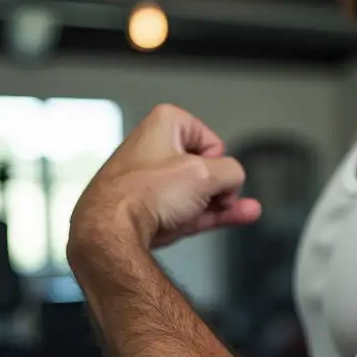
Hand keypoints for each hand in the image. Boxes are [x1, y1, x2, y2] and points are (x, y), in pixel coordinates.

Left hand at [69, 104, 262, 253]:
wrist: (112, 231)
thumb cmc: (143, 195)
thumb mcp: (205, 174)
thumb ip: (231, 172)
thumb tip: (231, 184)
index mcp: (163, 125)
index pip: (212, 139)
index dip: (218, 159)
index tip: (210, 173)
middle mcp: (154, 149)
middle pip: (206, 166)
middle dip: (219, 184)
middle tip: (220, 196)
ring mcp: (153, 182)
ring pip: (199, 191)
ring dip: (222, 201)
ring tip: (245, 209)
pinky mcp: (153, 209)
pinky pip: (191, 209)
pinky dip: (212, 213)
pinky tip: (235, 216)